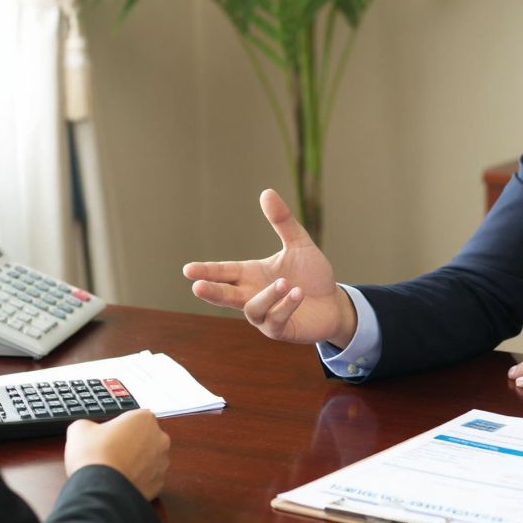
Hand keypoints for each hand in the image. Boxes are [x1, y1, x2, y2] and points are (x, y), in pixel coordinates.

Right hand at [64, 409, 169, 500]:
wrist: (101, 489)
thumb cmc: (95, 456)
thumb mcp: (80, 428)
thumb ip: (88, 424)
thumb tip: (88, 430)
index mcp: (144, 418)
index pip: (134, 417)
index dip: (120, 425)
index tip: (109, 434)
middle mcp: (159, 438)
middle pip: (145, 437)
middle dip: (131, 443)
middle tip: (111, 451)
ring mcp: (162, 462)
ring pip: (149, 458)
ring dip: (136, 461)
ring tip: (115, 467)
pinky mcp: (160, 483)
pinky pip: (149, 478)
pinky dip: (138, 479)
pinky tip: (122, 480)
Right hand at [183, 189, 356, 347]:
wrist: (334, 304)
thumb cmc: (311, 276)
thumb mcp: (299, 244)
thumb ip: (282, 222)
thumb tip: (266, 192)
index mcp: (251, 275)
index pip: (224, 271)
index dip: (207, 271)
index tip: (188, 270)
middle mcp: (252, 296)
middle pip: (226, 295)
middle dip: (212, 292)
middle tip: (197, 287)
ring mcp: (265, 316)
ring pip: (253, 309)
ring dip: (267, 296)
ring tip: (285, 283)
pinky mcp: (280, 330)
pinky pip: (275, 320)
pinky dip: (285, 306)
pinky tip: (298, 294)